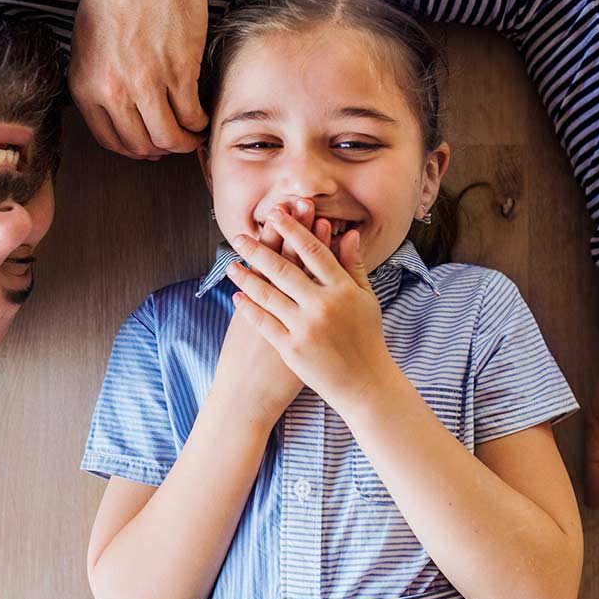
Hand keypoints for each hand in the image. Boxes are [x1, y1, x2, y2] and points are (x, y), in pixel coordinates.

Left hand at [69, 0, 208, 158]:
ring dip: (184, 140)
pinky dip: (200, 120)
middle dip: (160, 148)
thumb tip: (123, 105)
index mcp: (86, 85)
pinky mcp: (179, 69)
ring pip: (169, 136)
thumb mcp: (88, 43)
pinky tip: (203, 113)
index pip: (110, 140)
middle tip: (175, 138)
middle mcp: (114, 90)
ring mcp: (148, 82)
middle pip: (142, 144)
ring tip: (193, 130)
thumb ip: (99, 78)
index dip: (134, 148)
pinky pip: (192, 114)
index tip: (148, 144)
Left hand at [225, 210, 397, 406]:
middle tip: (239, 236)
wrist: (364, 384)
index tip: (275, 215)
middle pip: (284, 269)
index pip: (313, 251)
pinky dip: (249, 308)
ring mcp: (306, 327)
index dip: (293, 230)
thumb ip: (353, 265)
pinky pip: (264, 322)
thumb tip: (348, 232)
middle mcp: (323, 305)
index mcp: (343, 290)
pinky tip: (237, 295)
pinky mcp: (292, 348)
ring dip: (246, 276)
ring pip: (268, 294)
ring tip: (231, 264)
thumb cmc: (366, 337)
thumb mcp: (365, 299)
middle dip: (259, 249)